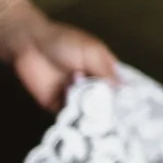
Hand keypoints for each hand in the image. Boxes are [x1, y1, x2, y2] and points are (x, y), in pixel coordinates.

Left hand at [0, 7, 120, 111]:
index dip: (126, 98)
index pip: (119, 88)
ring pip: (89, 112)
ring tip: (96, 117)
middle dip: (109, 109)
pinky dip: (75, 120)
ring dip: (92, 114)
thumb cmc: (63, 41)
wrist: (29, 45)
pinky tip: (80, 120)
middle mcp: (91, 85)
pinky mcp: (58, 106)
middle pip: (106, 103)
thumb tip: (125, 90)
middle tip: (114, 118)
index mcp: (103, 70)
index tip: (133, 111)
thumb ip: (106, 71)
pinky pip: (70, 117)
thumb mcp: (91, 52)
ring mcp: (75, 97)